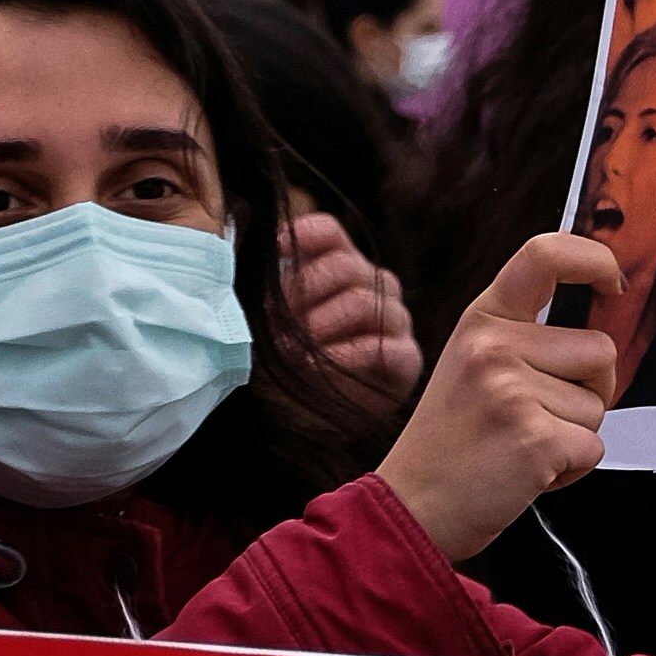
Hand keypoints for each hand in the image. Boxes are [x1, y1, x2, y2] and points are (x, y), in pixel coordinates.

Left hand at [282, 211, 421, 405]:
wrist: (325, 422)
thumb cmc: (299, 365)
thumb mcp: (278, 325)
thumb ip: (271, 295)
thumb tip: (247, 264)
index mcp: (345, 268)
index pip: (329, 234)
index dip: (303, 234)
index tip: (274, 248)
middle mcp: (376, 286)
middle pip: (344, 266)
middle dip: (303, 293)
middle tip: (274, 323)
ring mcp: (396, 320)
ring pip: (364, 300)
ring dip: (321, 324)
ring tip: (293, 349)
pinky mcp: (407, 358)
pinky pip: (383, 345)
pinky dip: (347, 353)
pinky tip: (321, 363)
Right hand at [374, 233, 619, 560]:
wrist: (409, 508)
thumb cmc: (449, 443)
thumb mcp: (471, 364)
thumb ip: (524, 338)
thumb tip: (599, 330)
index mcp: (482, 320)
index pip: (545, 254)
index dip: (593, 260)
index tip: (612, 281)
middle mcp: (494, 346)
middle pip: (600, 351)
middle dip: (588, 390)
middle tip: (536, 417)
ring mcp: (512, 391)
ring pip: (599, 406)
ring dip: (574, 434)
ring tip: (521, 445)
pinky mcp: (534, 439)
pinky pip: (594, 448)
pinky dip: (571, 470)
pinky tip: (527, 472)